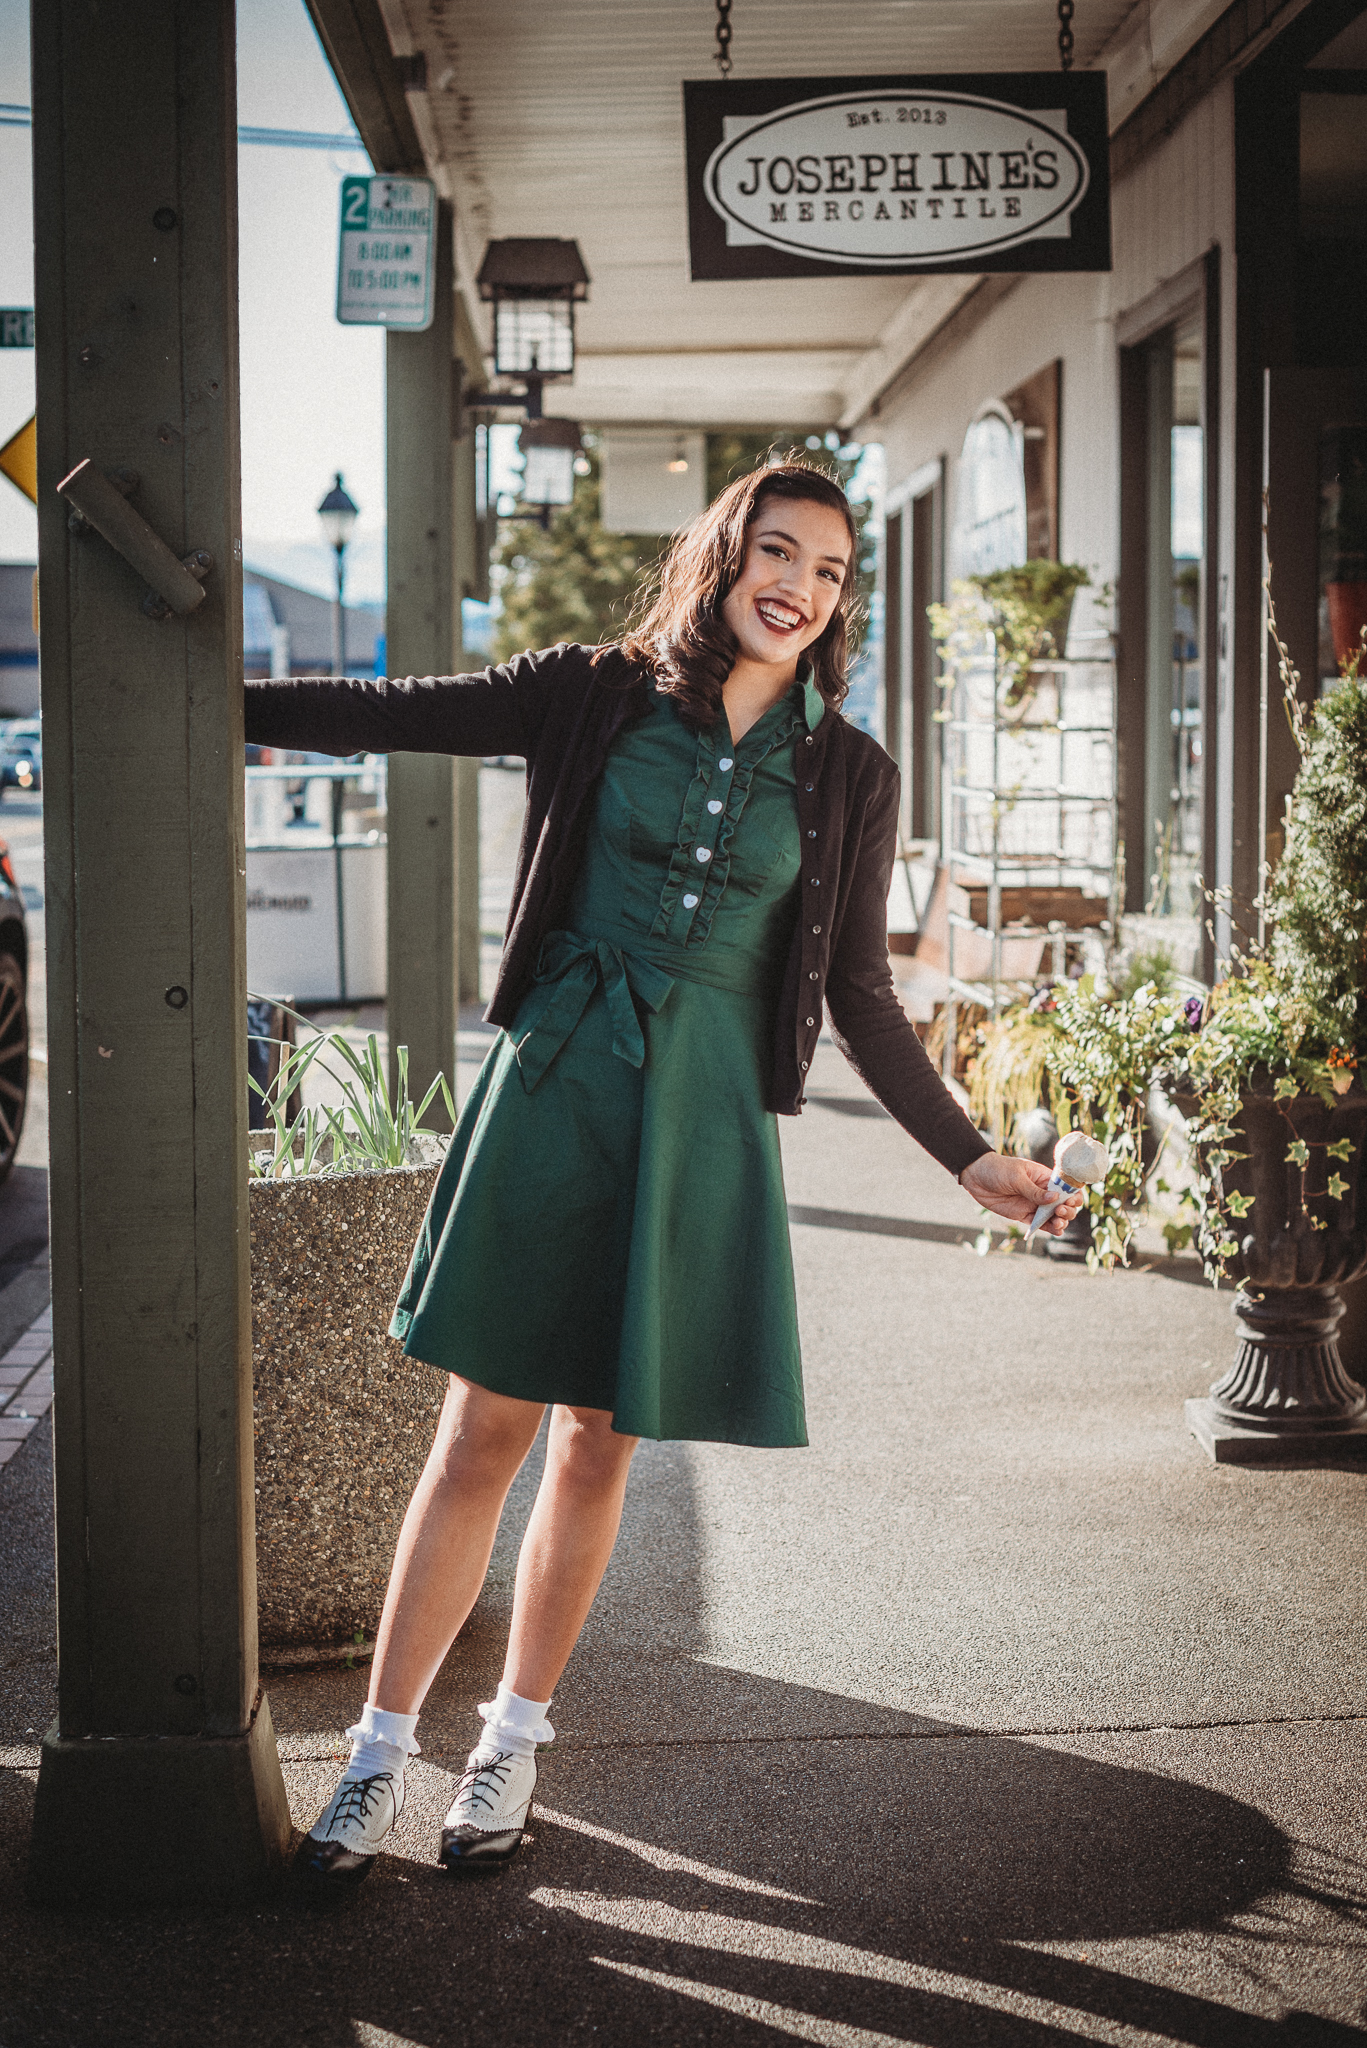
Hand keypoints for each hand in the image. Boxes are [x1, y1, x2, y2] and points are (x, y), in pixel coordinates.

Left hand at [958, 1152, 1084, 1235]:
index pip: (1066, 1187)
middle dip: (1068, 1210)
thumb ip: (1034, 1190)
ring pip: (1054, 1217)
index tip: (1070, 1200)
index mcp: (1044, 1178)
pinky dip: (1049, 1229)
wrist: (976, 1177)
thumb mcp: (1017, 1176)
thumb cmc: (998, 1169)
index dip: (1073, 1195)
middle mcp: (1043, 1192)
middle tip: (1059, 1211)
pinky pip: (1040, 1224)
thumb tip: (1056, 1198)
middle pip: (1064, 1204)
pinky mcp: (1024, 1215)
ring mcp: (1034, 1204)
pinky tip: (1056, 1231)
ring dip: (1061, 1221)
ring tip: (1058, 1223)